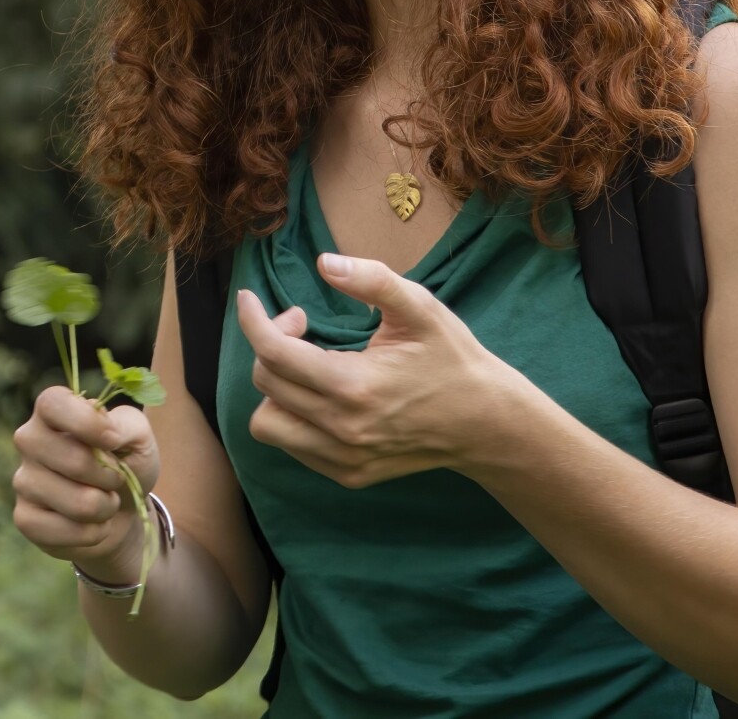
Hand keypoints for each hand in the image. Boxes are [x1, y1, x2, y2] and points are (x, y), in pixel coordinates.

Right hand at [11, 384, 158, 581]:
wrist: (121, 512)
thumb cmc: (126, 464)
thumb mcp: (138, 437)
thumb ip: (127, 425)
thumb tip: (108, 434)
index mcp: (52, 410)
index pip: (53, 404)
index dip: (87, 423)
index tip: (114, 440)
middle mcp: (29, 440)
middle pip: (74, 460)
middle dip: (110, 477)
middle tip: (115, 478)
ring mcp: (23, 480)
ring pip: (77, 503)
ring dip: (105, 508)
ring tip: (105, 502)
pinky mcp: (25, 518)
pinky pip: (63, 532)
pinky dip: (92, 534)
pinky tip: (90, 525)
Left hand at [236, 253, 527, 488]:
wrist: (487, 423)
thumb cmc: (452, 359)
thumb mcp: (420, 308)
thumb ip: (372, 280)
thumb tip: (324, 263)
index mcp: (355, 386)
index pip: (273, 353)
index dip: (252, 319)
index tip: (249, 298)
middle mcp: (343, 429)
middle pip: (266, 382)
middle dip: (271, 343)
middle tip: (303, 325)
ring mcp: (344, 458)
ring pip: (267, 423)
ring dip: (275, 387)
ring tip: (306, 364)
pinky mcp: (348, 474)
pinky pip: (293, 445)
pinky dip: (293, 415)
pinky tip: (321, 392)